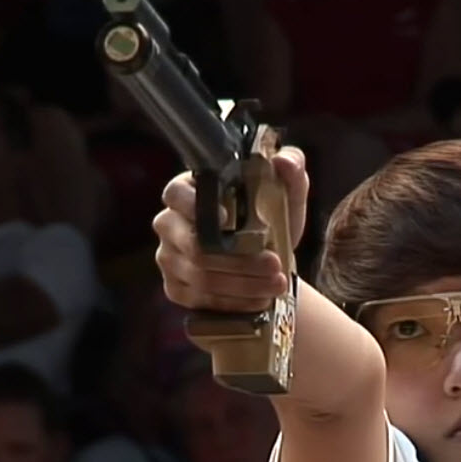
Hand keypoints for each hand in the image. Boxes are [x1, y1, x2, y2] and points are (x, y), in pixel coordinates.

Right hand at [152, 145, 308, 311]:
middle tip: (275, 264)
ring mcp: (169, 258)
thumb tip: (282, 160)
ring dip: (243, 283)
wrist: (273, 264)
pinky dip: (234, 301)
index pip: (175, 193)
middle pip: (195, 245)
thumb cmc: (274, 221)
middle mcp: (170, 224)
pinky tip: (259, 298)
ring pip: (201, 276)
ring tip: (276, 283)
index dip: (195, 206)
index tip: (228, 219)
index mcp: (189, 190)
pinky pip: (200, 299)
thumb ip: (291, 169)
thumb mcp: (289, 194)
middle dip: (240, 260)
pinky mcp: (176, 289)